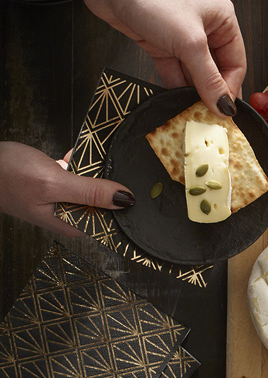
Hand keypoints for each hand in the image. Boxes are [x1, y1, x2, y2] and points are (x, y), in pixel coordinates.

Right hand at [0, 142, 134, 236]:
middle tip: (127, 167)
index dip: (125, 209)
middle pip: (103, 203)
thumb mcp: (54, 183)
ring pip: (91, 186)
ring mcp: (61, 197)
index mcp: (70, 223)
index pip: (109, 222)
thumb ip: (89, 192)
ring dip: (97, 172)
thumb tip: (125, 200)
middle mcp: (68, 213)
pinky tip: (79, 154)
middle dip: (113, 186)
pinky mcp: (55, 181)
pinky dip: (81, 163)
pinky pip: (77, 173)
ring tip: (107, 157)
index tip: (144, 195)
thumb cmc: (7, 175)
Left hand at [79, 0, 246, 117]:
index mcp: (223, 20)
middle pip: (216, 71)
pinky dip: (175, 87)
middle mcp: (206, 29)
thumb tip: (225, 105)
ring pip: (194, 74)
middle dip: (211, 93)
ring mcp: (182, 38)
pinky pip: (175, 72)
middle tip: (209, 118)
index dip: (230, 89)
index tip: (223, 112)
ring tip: (192, 114)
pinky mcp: (162, 44)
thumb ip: (208, 78)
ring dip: (192, 93)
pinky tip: (175, 103)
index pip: (236, 64)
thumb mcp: (189, 42)